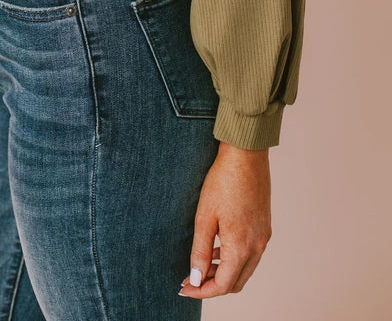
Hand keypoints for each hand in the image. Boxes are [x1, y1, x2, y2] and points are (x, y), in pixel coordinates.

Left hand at [178, 142, 271, 298]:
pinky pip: (250, 255)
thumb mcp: (204, 217)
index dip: (202, 291)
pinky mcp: (264, 227)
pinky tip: (217, 247)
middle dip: (213, 286)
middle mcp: (257, 247)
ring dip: (224, 273)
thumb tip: (196, 278)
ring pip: (244, 270)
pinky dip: (233, 259)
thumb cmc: (223, 182)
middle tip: (191, 279)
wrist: (246, 155)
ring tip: (201, 265)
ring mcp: (263, 237)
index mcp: (242, 247)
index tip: (184, 288)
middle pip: (236, 282)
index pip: (223, 285)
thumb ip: (201, 251)